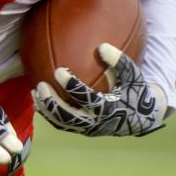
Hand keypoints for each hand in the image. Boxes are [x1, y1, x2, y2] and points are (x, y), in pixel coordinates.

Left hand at [32, 43, 166, 136]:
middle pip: (69, 116)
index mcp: (109, 109)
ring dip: (46, 108)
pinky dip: (48, 113)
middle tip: (41, 85)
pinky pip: (61, 124)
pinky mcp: (81, 130)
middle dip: (53, 102)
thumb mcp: (133, 76)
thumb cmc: (135, 91)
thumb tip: (102, 46)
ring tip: (34, 91)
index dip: (72, 86)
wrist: (141, 117)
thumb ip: (120, 61)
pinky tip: (38, 99)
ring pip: (62, 122)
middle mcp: (97, 123)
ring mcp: (87, 128)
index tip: (59, 70)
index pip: (87, 98)